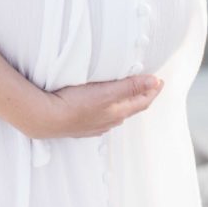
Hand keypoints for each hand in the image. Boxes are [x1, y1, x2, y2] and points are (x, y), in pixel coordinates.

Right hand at [30, 74, 163, 139]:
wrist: (48, 118)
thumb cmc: (75, 104)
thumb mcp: (106, 92)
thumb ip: (130, 86)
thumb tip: (155, 81)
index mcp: (117, 112)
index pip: (141, 102)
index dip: (152, 91)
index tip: (160, 81)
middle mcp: (109, 121)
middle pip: (130, 108)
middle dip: (140, 97)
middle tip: (147, 86)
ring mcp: (95, 125)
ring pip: (115, 114)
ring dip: (124, 103)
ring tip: (126, 94)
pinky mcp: (82, 125)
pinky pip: (101, 117)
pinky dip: (108, 109)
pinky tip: (102, 107)